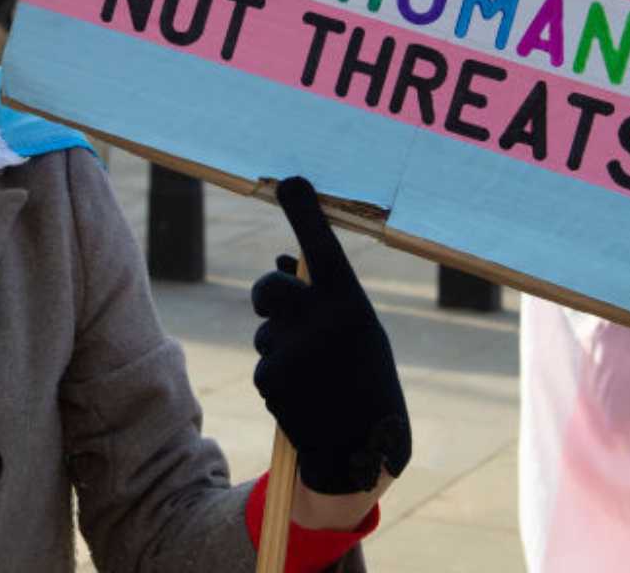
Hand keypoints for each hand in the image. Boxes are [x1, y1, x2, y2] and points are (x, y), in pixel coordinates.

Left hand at [251, 177, 410, 495]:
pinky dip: (277, 382)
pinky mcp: (273, 379)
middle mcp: (323, 320)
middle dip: (266, 297)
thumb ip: (324, 297)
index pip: (322, 246)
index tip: (291, 180)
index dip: (305, 212)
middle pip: (268, 288)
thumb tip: (280, 256)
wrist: (365, 449)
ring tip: (314, 377)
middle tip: (275, 308)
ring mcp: (296, 349)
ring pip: (265, 333)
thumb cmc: (364, 380)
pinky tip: (304, 399)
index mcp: (351, 303)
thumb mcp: (356, 332)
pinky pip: (264, 367)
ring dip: (278, 349)